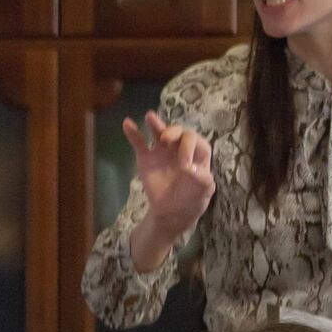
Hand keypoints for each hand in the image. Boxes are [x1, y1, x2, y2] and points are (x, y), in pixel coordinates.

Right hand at [123, 111, 215, 237]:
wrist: (171, 214)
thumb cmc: (191, 200)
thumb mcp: (204, 192)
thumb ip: (202, 179)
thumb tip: (189, 168)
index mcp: (198, 155)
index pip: (196, 142)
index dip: (190, 147)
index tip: (184, 165)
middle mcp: (180, 149)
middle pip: (180, 133)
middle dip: (175, 132)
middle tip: (167, 139)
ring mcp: (162, 152)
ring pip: (160, 133)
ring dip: (156, 124)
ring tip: (150, 117)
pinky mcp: (146, 158)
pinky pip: (139, 143)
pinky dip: (133, 133)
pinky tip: (127, 123)